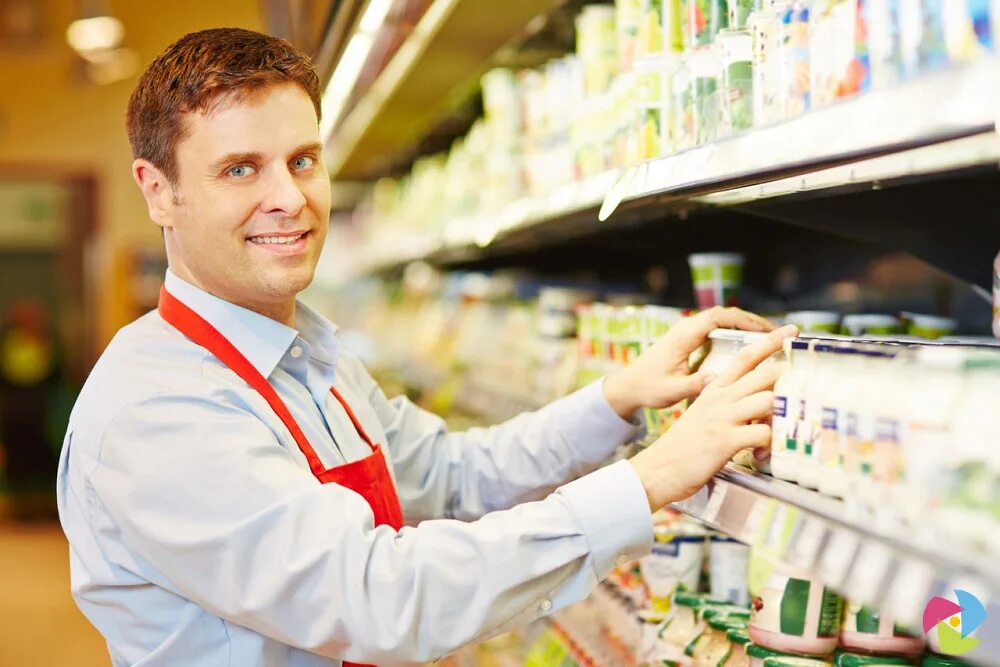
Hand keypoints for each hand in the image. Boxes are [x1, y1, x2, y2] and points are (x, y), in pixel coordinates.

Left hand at [603, 306, 776, 418]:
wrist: (629, 385)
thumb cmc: (648, 387)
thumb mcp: (671, 390)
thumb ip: (693, 385)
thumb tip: (717, 380)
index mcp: (683, 335)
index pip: (718, 317)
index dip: (744, 320)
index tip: (767, 329)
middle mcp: (687, 328)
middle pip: (726, 315)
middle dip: (753, 321)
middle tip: (779, 332)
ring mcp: (689, 332)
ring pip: (723, 321)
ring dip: (747, 326)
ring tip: (772, 338)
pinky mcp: (691, 340)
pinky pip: (718, 329)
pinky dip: (737, 333)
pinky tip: (753, 347)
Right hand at [628, 325, 796, 510]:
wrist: (659, 468)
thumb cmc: (684, 445)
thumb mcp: (703, 414)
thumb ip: (726, 403)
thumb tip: (755, 401)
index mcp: (715, 390)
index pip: (746, 356)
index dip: (770, 342)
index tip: (791, 331)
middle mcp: (720, 399)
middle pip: (763, 374)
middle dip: (788, 375)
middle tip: (805, 383)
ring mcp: (723, 418)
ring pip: (767, 400)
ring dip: (780, 415)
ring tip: (781, 429)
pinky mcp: (725, 440)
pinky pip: (762, 434)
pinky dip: (770, 444)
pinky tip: (764, 453)